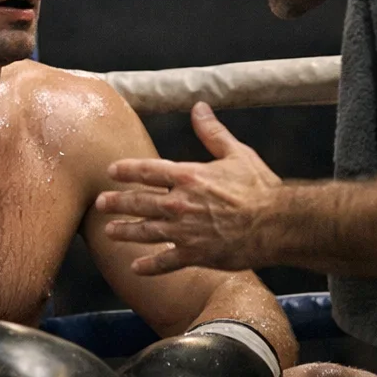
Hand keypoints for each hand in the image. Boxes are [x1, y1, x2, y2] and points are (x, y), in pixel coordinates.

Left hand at [96, 102, 282, 274]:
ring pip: (145, 232)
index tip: (111, 171)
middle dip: (117, 203)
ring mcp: (184, 231)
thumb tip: (199, 108)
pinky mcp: (194, 254)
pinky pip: (165, 262)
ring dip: (125, 231)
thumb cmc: (259, 188)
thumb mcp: (236, 154)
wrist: (276, 224)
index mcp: (188, 176)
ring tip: (109, 232)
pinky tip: (135, 268)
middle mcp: (179, 203)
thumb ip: (213, 133)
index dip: (126, 170)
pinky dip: (149, 266)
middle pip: (138, 202)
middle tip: (100, 203)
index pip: (146, 171)